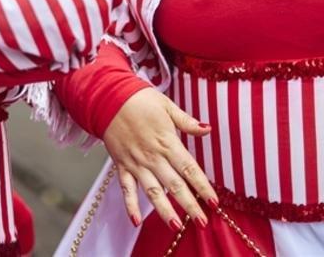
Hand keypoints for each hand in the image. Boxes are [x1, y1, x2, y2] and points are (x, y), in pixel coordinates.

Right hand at [101, 89, 215, 231]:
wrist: (109, 97)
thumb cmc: (141, 100)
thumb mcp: (167, 105)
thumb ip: (187, 121)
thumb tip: (208, 128)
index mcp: (167, 141)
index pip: (189, 168)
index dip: (202, 186)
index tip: (214, 201)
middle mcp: (153, 156)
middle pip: (175, 185)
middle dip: (190, 205)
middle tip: (203, 222)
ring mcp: (136, 163)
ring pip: (152, 191)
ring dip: (165, 210)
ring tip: (176, 226)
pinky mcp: (122, 166)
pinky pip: (126, 189)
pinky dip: (130, 205)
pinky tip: (136, 221)